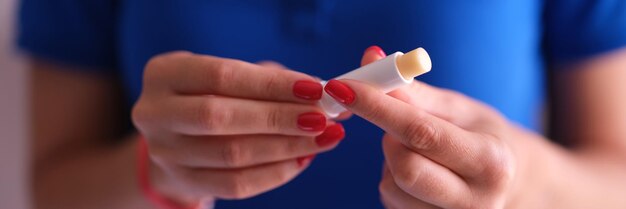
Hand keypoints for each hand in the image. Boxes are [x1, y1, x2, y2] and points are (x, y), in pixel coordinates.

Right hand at [132, 51, 344, 200]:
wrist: (176, 134)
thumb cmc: (212, 94)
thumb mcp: (228, 75)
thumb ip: (268, 80)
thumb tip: (318, 90)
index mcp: (164, 73)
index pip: (222, 77)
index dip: (271, 84)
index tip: (314, 89)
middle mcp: (155, 112)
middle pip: (220, 118)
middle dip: (279, 118)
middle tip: (321, 118)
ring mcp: (165, 152)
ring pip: (231, 154)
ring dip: (286, 147)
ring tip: (322, 138)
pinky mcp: (183, 182)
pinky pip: (236, 184)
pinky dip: (276, 173)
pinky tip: (302, 158)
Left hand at [324, 47, 523, 207]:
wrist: (501, 181)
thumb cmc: (478, 135)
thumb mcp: (456, 109)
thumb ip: (412, 91)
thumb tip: (370, 59)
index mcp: (492, 163)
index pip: (423, 133)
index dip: (378, 108)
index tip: (343, 87)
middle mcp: (475, 202)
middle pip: (405, 168)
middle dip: (389, 137)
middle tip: (396, 123)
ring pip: (390, 186)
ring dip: (390, 158)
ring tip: (416, 149)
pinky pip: (389, 200)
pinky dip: (392, 178)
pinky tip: (417, 170)